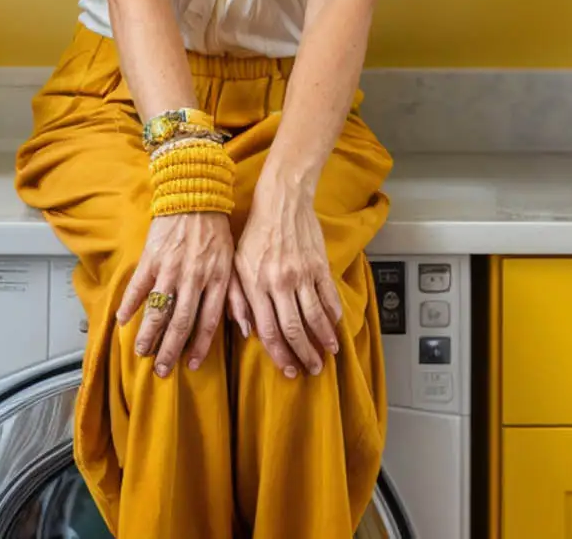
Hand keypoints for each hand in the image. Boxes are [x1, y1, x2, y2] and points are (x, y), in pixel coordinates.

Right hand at [116, 210, 234, 376]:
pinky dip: (130, 304)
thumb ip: (237, 296)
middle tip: (161, 371)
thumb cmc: (216, 230)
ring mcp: (171, 267)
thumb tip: (244, 330)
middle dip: (170, 350)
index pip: (208, 322)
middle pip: (181, 322)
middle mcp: (194, 278)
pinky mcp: (152, 256)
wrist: (195, 194)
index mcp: (217, 280)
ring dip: (148, 334)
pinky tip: (122, 320)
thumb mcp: (234, 262)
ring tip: (141, 352)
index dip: (199, 346)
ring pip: (159, 309)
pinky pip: (139, 285)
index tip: (190, 365)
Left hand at [232, 169, 342, 378]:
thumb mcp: (235, 264)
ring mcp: (302, 274)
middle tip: (312, 370)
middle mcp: (280, 283)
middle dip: (304, 355)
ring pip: (316, 316)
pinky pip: (329, 296)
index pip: (270, 331)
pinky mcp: (319, 264)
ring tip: (329, 354)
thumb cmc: (254, 232)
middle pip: (295, 329)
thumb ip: (236, 299)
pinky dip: (334, 314)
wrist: (282, 199)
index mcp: (256, 285)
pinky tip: (336, 326)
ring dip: (324, 339)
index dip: (281, 355)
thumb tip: (245, 330)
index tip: (289, 371)